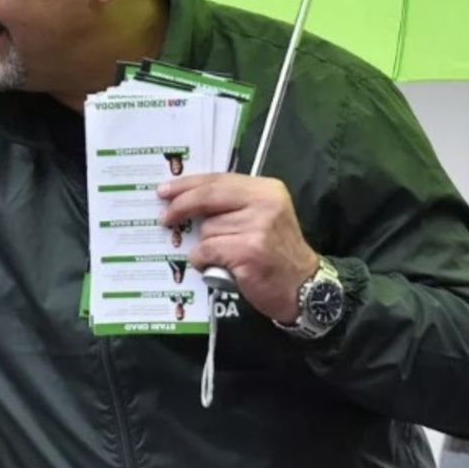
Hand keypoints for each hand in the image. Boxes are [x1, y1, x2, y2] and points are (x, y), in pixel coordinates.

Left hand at [157, 174, 318, 322]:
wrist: (304, 287)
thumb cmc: (276, 254)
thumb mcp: (263, 217)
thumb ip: (232, 205)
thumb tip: (186, 200)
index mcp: (266, 189)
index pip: (218, 180)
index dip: (187, 184)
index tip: (164, 190)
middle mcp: (264, 203)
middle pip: (208, 197)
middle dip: (181, 207)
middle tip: (165, 218)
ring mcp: (257, 227)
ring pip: (206, 230)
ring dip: (205, 245)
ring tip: (223, 256)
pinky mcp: (248, 251)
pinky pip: (206, 251)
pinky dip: (205, 261)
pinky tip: (219, 267)